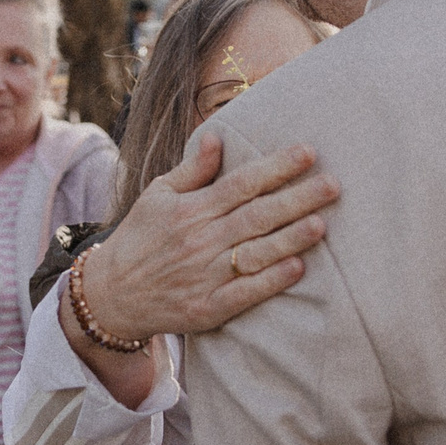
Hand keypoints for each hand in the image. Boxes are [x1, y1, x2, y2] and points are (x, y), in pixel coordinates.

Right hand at [87, 135, 338, 342]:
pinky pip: (244, 293)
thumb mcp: (157, 195)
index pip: (242, 183)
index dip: (277, 167)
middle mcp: (201, 240)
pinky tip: (297, 268)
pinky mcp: (207, 308)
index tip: (309, 152)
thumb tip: (218, 136)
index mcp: (192, 209)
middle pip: (257, 215)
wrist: (111, 294)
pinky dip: (271, 281)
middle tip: (334, 184)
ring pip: (255, 253)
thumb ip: (192, 169)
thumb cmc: (140, 239)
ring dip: (290, 238)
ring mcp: (205, 275)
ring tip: (322, 223)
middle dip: (298, 199)